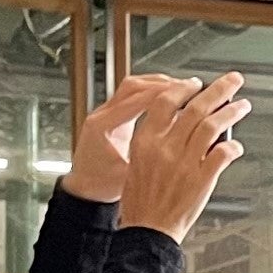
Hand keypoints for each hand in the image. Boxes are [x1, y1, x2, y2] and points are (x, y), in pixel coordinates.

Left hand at [63, 75, 190, 205]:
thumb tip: (178, 149)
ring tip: (180, 89)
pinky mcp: (110, 116)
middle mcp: (102, 115)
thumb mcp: (129, 176)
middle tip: (187, 86)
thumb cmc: (102, 185)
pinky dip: (150, 93)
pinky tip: (167, 100)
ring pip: (131, 87)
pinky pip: (131, 96)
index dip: (164, 93)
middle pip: (133, 85)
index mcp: (104, 127)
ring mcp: (104, 113)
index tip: (185, 91)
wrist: (84, 189)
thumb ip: (149, 160)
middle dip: (162, 83)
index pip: (137, 100)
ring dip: (156, 85)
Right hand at [117, 74, 250, 239]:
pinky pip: (222, 155)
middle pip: (195, 108)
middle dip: (218, 90)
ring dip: (231, 112)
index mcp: (146, 139)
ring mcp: (184, 162)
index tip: (199, 83)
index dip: (186, 88)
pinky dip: (233, 147)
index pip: (166, 101)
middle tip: (233, 80)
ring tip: (243, 105)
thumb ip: (158, 140)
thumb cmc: (142, 200)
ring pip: (212, 126)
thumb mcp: (138, 161)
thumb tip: (183, 124)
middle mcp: (165, 147)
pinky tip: (238, 146)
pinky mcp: (201, 180)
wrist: (147, 230)